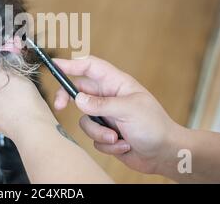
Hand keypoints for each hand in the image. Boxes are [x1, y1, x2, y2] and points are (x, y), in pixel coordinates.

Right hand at [54, 56, 181, 173]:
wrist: (164, 154)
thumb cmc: (154, 126)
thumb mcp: (129, 110)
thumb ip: (101, 104)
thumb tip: (78, 99)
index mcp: (117, 83)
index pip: (90, 67)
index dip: (72, 64)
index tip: (54, 65)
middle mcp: (109, 97)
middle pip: (78, 91)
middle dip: (69, 100)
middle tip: (60, 107)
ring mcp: (106, 115)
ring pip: (85, 120)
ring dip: (99, 132)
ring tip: (117, 137)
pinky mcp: (105, 133)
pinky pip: (93, 137)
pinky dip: (107, 144)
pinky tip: (125, 145)